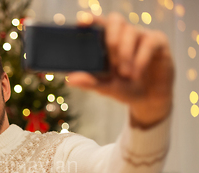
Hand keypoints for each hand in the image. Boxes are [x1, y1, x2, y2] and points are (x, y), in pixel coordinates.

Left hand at [67, 12, 173, 127]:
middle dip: (111, 37)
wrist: (148, 99)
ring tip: (125, 74)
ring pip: (131, 31)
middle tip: (111, 60)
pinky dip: (141, 58)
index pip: (97, 22)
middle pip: (115, 19)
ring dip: (125, 53)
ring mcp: (141, 35)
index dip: (90, 19)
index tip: (81, 23)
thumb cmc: (124, 87)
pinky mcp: (158, 41)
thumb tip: (69, 79)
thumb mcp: (105, 87)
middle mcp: (123, 34)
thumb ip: (89, 82)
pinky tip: (136, 74)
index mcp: (106, 41)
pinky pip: (149, 42)